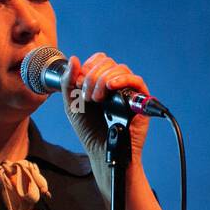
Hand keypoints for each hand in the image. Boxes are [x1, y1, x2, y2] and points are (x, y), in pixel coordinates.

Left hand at [59, 52, 150, 174]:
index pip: (99, 60)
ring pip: (121, 69)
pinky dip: (123, 79)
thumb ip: (68, 82)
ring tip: (97, 99)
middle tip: (88, 97)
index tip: (80, 84)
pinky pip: (136, 80)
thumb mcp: (72, 104)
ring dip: (104, 80)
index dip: (88, 67)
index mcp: (100, 82)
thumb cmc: (88, 130)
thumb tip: (74, 59)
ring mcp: (127, 91)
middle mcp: (115, 84)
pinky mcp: (140, 100)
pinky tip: (112, 87)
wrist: (100, 150)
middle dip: (94, 77)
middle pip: (108, 63)